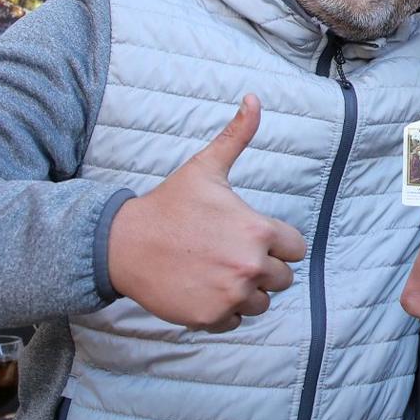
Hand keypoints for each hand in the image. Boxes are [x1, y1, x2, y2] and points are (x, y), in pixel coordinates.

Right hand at [107, 94, 305, 331]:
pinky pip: (236, 321)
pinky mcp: (212, 317)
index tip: (251, 236)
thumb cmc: (169, 205)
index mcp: (258, 230)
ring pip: (262, 302)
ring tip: (218, 271)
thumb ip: (237, 136)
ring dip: (247, 291)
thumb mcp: (206, 168)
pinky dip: (224, 310)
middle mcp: (250, 266)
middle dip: (264, 268)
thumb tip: (254, 98)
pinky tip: (204, 288)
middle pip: (283, 278)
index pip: (296, 248)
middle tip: (231, 254)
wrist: (124, 244)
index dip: (276, 242)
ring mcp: (231, 295)